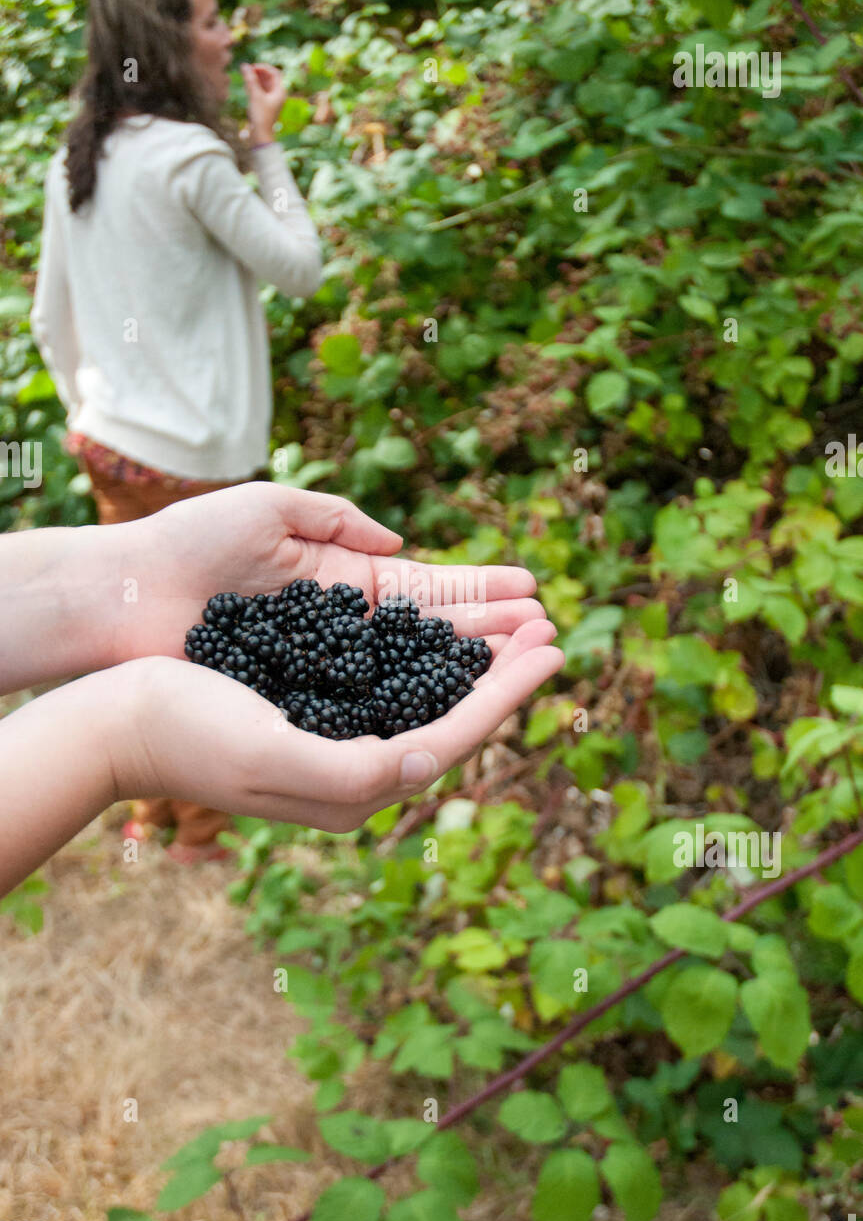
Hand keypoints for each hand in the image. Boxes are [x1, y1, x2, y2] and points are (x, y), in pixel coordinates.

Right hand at [111, 618, 562, 831]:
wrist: (118, 724)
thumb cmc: (189, 734)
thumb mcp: (274, 754)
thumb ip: (357, 769)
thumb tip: (430, 762)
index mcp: (352, 788)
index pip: (453, 738)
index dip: (508, 693)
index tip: (553, 650)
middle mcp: (352, 774)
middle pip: (450, 721)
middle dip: (502, 676)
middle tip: (550, 628)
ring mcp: (333, 746)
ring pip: (425, 704)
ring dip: (472, 664)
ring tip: (511, 627)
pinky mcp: (311, 720)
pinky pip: (390, 692)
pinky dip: (427, 661)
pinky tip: (440, 637)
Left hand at [112, 482, 548, 665]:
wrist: (127, 595)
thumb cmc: (191, 545)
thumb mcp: (268, 509)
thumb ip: (334, 519)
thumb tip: (400, 545)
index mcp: (341, 582)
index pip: (427, 590)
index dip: (479, 592)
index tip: (531, 589)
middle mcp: (343, 634)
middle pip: (433, 637)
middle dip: (492, 635)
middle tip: (550, 636)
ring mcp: (326, 672)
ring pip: (412, 675)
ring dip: (469, 672)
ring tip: (524, 667)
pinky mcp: (301, 703)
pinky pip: (370, 706)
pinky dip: (414, 705)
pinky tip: (458, 710)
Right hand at [242, 62, 286, 143]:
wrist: (260, 135)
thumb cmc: (260, 116)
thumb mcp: (255, 95)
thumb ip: (250, 79)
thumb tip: (244, 65)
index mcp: (280, 92)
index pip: (274, 73)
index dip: (263, 68)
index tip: (253, 67)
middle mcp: (277, 95)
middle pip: (269, 78)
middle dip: (258, 73)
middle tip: (246, 70)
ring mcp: (271, 100)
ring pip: (264, 84)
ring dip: (254, 79)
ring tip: (244, 77)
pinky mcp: (265, 105)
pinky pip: (260, 91)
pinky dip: (254, 87)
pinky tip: (246, 86)